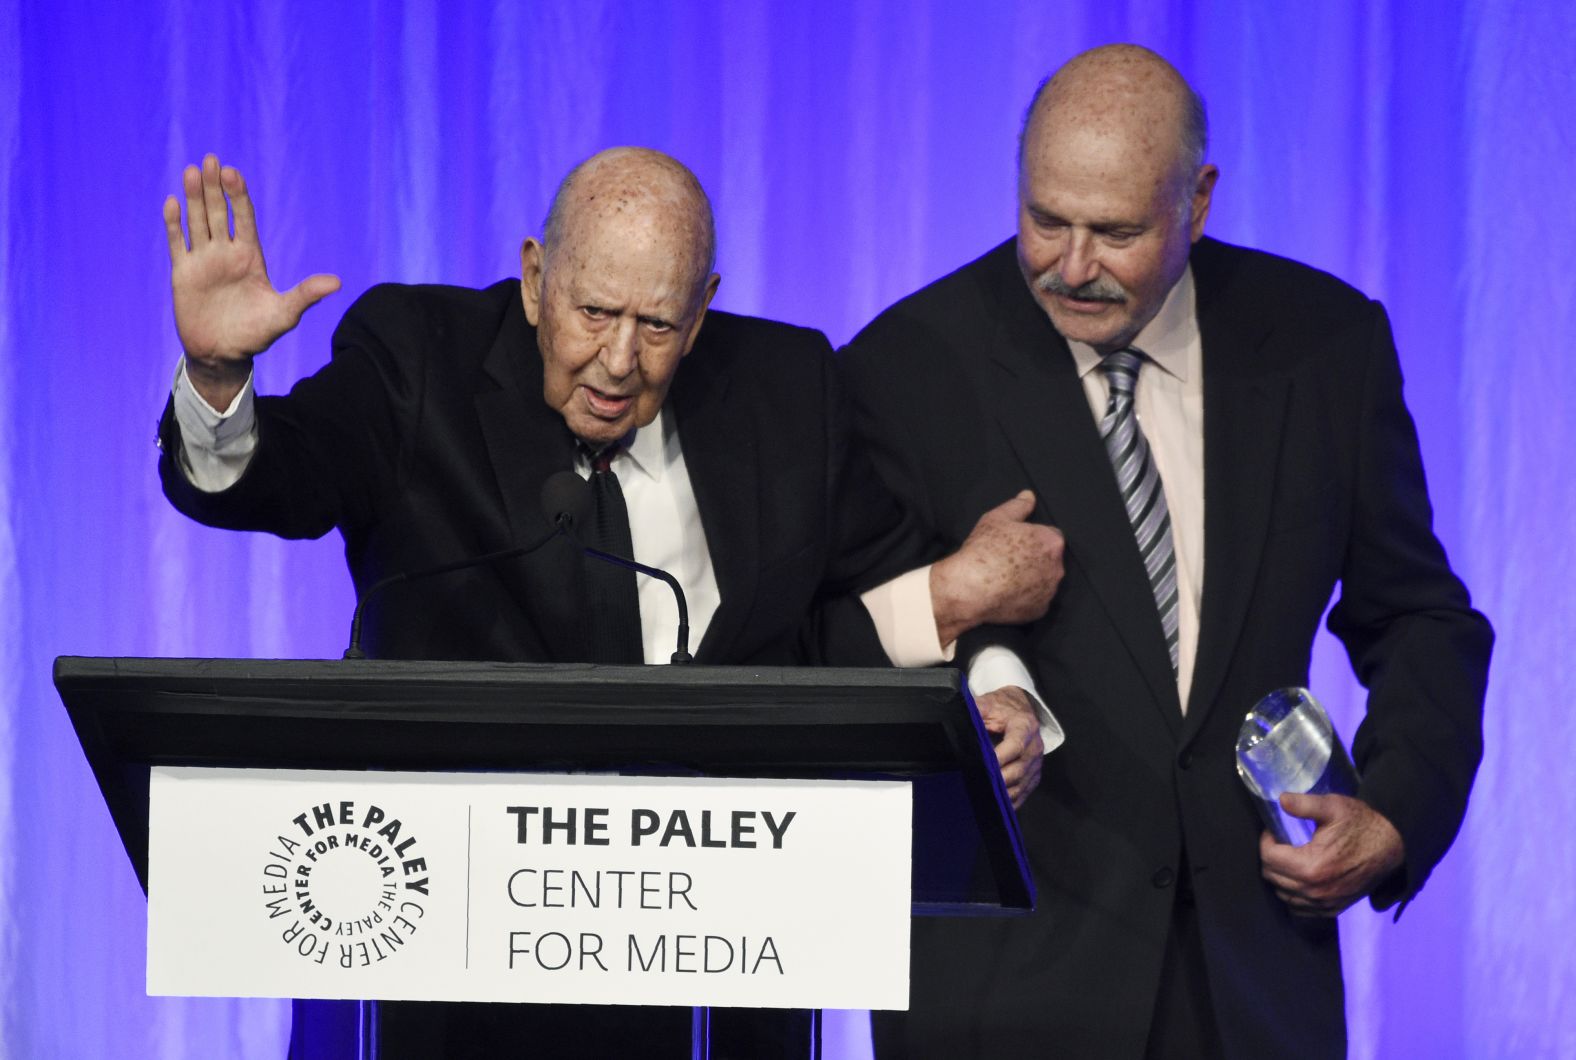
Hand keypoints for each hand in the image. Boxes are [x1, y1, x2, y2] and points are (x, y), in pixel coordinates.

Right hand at [163, 153, 339, 407]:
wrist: (223, 354)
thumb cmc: (256, 335)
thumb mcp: (284, 314)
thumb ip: (305, 295)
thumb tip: (337, 282)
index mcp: (251, 258)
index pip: (244, 219)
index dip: (238, 196)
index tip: (233, 173)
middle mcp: (226, 254)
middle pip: (219, 212)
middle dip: (214, 188)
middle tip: (211, 160)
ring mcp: (204, 261)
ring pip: (198, 222)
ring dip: (194, 197)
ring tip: (191, 170)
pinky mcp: (183, 273)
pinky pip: (178, 243)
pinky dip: (174, 224)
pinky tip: (172, 203)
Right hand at [930, 491, 1064, 645]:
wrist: (970, 588)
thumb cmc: (983, 550)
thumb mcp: (997, 518)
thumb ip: (1018, 506)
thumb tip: (1029, 496)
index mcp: (1051, 541)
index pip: (1050, 536)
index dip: (1033, 538)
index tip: (1016, 543)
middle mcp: (1057, 567)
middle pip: (1050, 559)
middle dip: (1036, 559)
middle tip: (1010, 560)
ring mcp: (1050, 591)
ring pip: (1045, 581)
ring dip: (1033, 578)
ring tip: (1007, 577)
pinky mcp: (1041, 610)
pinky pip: (1037, 601)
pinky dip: (1027, 597)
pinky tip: (1008, 593)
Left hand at [976, 686, 1043, 808]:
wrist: (1021, 710)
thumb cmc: (1001, 708)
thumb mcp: (988, 703)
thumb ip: (975, 711)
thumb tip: (957, 719)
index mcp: (1024, 726)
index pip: (1015, 745)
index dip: (1000, 758)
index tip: (984, 766)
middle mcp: (1034, 747)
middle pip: (1018, 770)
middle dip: (998, 780)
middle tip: (977, 785)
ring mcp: (1036, 764)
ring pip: (1020, 785)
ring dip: (1002, 794)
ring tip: (982, 797)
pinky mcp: (1034, 776)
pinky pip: (1022, 794)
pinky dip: (1008, 802)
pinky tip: (993, 804)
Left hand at [1258, 793, 1404, 915]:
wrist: (1392, 845)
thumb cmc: (1361, 823)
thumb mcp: (1333, 807)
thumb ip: (1304, 804)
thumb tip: (1281, 800)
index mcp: (1311, 867)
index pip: (1268, 858)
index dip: (1266, 841)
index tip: (1274, 831)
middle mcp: (1315, 891)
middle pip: (1272, 877)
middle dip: (1271, 857)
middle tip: (1280, 843)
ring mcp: (1324, 904)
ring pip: (1282, 894)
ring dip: (1280, 876)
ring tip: (1289, 858)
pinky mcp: (1333, 909)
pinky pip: (1299, 908)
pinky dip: (1293, 894)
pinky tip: (1299, 877)